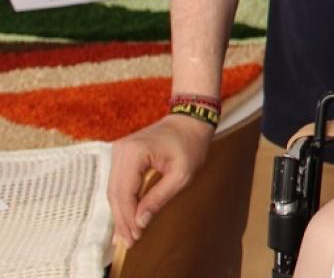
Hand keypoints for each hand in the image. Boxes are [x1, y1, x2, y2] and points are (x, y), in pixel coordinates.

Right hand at [107, 114, 215, 246]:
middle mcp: (120, 151)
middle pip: (115, 193)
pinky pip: (119, 183)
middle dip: (122, 219)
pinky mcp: (122, 156)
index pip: (124, 192)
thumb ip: (159, 197)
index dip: (128, 217)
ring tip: (125, 236)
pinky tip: (125, 218)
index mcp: (134, 153)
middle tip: (128, 242)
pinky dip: (123, 201)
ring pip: (114, 190)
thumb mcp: (182, 174)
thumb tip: (140, 221)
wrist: (190, 120)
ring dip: (120, 213)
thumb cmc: (191, 144)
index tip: (134, 236)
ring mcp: (118, 152)